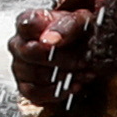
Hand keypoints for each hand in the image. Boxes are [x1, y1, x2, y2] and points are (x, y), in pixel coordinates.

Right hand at [9, 0, 116, 116]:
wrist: (97, 56)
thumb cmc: (92, 33)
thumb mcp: (89, 22)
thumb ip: (69, 25)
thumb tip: (49, 37)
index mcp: (31, 20)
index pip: (24, 22)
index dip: (43, 32)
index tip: (64, 40)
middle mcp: (20, 42)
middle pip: (29, 52)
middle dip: (61, 59)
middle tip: (87, 61)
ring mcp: (20, 66)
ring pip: (29, 75)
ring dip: (61, 77)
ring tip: (87, 75)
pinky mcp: (27, 87)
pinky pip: (32, 95)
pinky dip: (55, 94)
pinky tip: (76, 89)